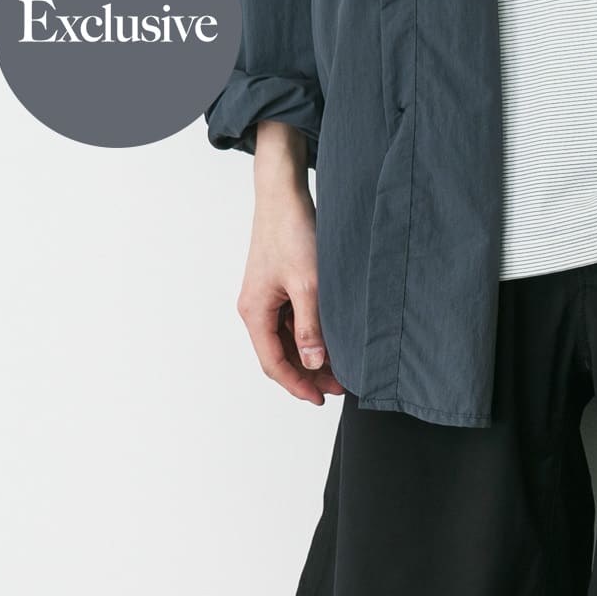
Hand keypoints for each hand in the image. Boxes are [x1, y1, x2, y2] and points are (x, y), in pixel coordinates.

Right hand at [236, 122, 343, 405]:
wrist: (284, 195)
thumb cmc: (292, 233)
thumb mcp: (308, 285)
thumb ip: (311, 327)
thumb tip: (313, 364)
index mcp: (254, 312)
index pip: (274, 363)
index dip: (298, 386)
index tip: (322, 400)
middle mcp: (256, 309)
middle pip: (281, 356)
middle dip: (308, 375)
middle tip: (340, 388)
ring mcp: (267, 300)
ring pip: (289, 341)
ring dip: (312, 357)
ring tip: (342, 370)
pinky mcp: (279, 290)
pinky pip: (293, 324)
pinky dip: (312, 337)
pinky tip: (334, 343)